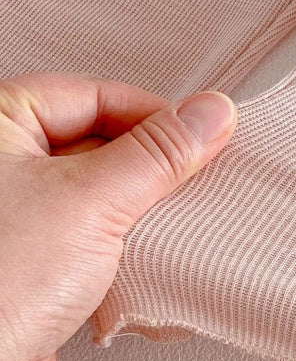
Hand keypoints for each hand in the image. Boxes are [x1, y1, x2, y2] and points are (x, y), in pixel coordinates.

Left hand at [0, 72, 236, 360]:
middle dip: (155, 168)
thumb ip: (159, 154)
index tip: (205, 135)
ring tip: (176, 227)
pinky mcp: (41, 263)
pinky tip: (150, 262)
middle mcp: (4, 166)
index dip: (155, 115)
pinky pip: (101, 238)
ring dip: (146, 213)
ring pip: (106, 195)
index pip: (94, 97)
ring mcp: (23, 216)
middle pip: (103, 143)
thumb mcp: (91, 200)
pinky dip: (132, 249)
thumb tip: (210, 115)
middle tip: (196, 182)